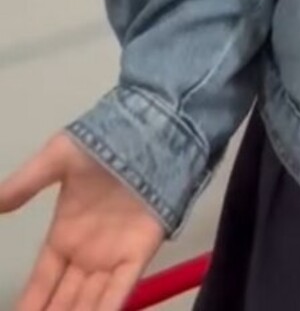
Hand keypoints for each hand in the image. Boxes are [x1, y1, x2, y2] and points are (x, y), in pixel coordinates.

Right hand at [0, 133, 164, 310]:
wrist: (152, 127)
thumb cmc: (104, 141)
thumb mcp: (58, 157)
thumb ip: (26, 182)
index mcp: (65, 235)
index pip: (41, 282)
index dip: (30, 304)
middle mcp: (88, 253)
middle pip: (65, 299)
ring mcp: (114, 255)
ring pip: (91, 300)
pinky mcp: (141, 251)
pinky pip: (121, 288)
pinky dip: (109, 307)